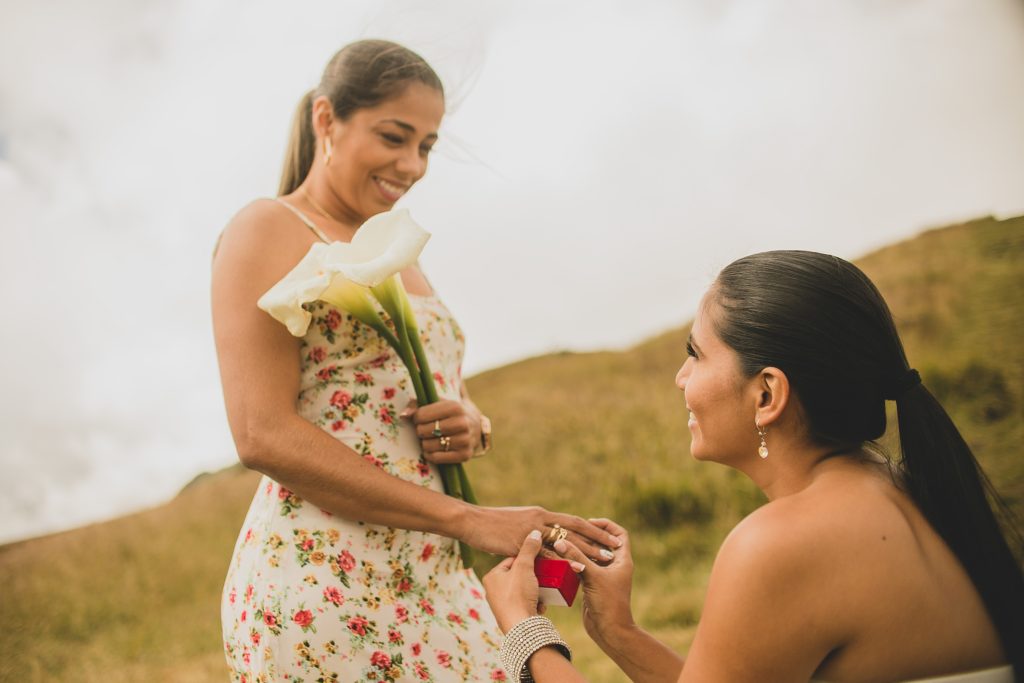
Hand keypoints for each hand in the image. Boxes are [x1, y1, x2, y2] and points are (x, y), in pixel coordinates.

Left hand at [406, 399, 480, 463]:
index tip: (421, 418)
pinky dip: (429, 454)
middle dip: (420, 431)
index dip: (416, 418)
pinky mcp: (465, 455)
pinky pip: (435, 458)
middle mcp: (462, 423)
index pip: (421, 415)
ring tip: (431, 438)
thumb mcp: (436, 403)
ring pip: (428, 446)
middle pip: (423, 431)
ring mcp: (465, 440)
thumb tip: (404, 415)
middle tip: (427, 429)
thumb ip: (416, 405)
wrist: (474, 425)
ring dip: (425, 443)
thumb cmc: (448, 413)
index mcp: (455, 407)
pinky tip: (434, 448)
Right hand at [456, 506, 621, 563]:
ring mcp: (532, 529)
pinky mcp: (522, 541)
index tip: (609, 538)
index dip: (593, 529)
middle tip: (616, 549)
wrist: (471, 521)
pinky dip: (565, 560)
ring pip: (566, 540)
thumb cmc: (491, 525)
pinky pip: (548, 553)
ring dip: (587, 550)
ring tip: (605, 560)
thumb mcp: (516, 524)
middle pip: (576, 529)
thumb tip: (541, 541)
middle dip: (597, 539)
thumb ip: (531, 532)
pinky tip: (579, 567)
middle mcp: (541, 518)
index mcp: (541, 514)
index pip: (573, 521)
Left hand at [484, 529, 566, 631]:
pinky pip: (526, 603)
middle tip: (545, 575)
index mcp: (491, 577)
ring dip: (536, 590)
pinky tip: (541, 604)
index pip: (511, 559)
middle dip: (534, 576)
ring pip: (524, 590)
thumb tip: (534, 532)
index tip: (540, 559)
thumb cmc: (518, 595)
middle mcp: (493, 590)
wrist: (521, 628)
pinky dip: (535, 602)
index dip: (527, 558)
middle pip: (519, 575)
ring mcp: (502, 605)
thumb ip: (529, 548)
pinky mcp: (512, 616)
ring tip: (545, 590)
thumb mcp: (524, 567)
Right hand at [551, 518, 635, 644]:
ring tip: (564, 542)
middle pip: (603, 543)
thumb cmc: (608, 603)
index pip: (619, 534)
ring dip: (580, 549)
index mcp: (622, 560)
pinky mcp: (593, 585)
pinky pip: (584, 568)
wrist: (609, 630)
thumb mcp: (592, 576)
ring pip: (592, 556)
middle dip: (588, 536)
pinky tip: (561, 559)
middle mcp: (614, 566)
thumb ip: (576, 557)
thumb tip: (559, 541)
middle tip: (571, 531)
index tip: (589, 523)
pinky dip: (575, 562)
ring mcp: (604, 576)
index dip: (606, 525)